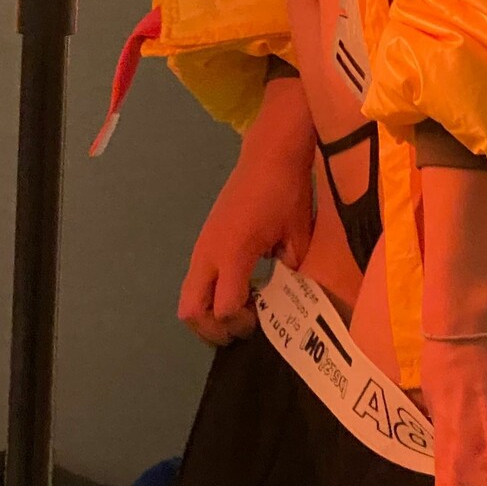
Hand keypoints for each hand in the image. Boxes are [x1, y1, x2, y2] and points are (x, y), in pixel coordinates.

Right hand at [177, 134, 313, 347]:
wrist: (269, 154)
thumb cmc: (286, 193)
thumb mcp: (298, 237)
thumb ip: (290, 272)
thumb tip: (287, 297)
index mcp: (233, 253)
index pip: (224, 309)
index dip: (242, 324)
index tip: (263, 319)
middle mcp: (209, 253)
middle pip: (190, 311)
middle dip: (212, 331)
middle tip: (241, 329)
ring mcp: (202, 246)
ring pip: (188, 297)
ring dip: (208, 314)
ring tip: (240, 310)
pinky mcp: (203, 240)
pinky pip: (195, 280)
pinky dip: (209, 295)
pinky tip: (239, 287)